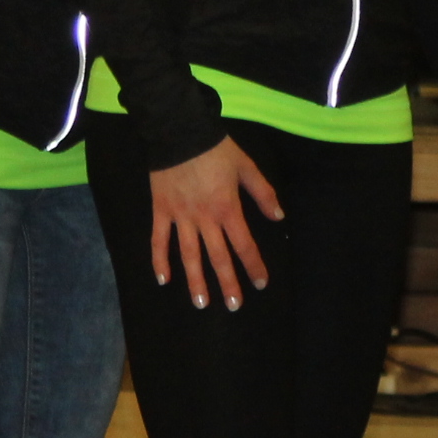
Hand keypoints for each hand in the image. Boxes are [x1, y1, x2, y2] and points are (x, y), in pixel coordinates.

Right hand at [147, 136, 282, 308]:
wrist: (179, 132)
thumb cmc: (216, 149)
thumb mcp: (246, 167)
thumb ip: (263, 193)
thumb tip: (279, 217)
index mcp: (227, 208)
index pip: (244, 244)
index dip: (254, 265)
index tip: (261, 283)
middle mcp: (204, 219)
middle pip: (218, 257)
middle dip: (227, 283)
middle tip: (233, 305)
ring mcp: (180, 217)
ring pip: (189, 255)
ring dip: (195, 280)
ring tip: (201, 303)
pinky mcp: (161, 212)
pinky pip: (159, 241)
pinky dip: (159, 261)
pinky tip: (163, 280)